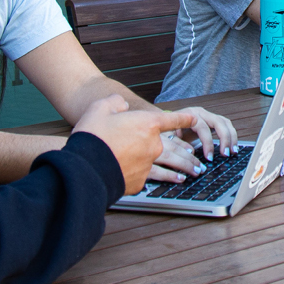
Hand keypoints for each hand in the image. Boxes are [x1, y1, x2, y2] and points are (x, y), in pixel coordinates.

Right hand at [71, 96, 197, 194]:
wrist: (85, 167)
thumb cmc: (92, 136)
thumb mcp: (100, 108)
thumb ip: (115, 103)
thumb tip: (121, 105)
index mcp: (146, 123)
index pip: (171, 119)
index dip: (184, 118)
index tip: (195, 119)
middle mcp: (152, 143)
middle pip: (175, 148)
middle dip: (188, 155)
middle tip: (198, 161)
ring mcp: (148, 163)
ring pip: (170, 164)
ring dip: (184, 168)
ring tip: (193, 173)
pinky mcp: (140, 179)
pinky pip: (154, 177)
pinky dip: (165, 178)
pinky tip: (174, 180)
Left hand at [148, 106, 239, 181]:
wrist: (164, 121)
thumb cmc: (165, 130)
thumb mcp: (168, 137)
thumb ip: (178, 144)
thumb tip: (192, 154)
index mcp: (189, 115)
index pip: (203, 128)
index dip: (207, 143)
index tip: (209, 157)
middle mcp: (201, 112)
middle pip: (218, 122)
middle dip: (224, 139)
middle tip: (225, 154)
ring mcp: (208, 115)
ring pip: (225, 122)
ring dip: (231, 137)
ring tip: (233, 151)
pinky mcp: (212, 119)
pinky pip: (225, 124)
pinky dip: (231, 135)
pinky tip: (233, 146)